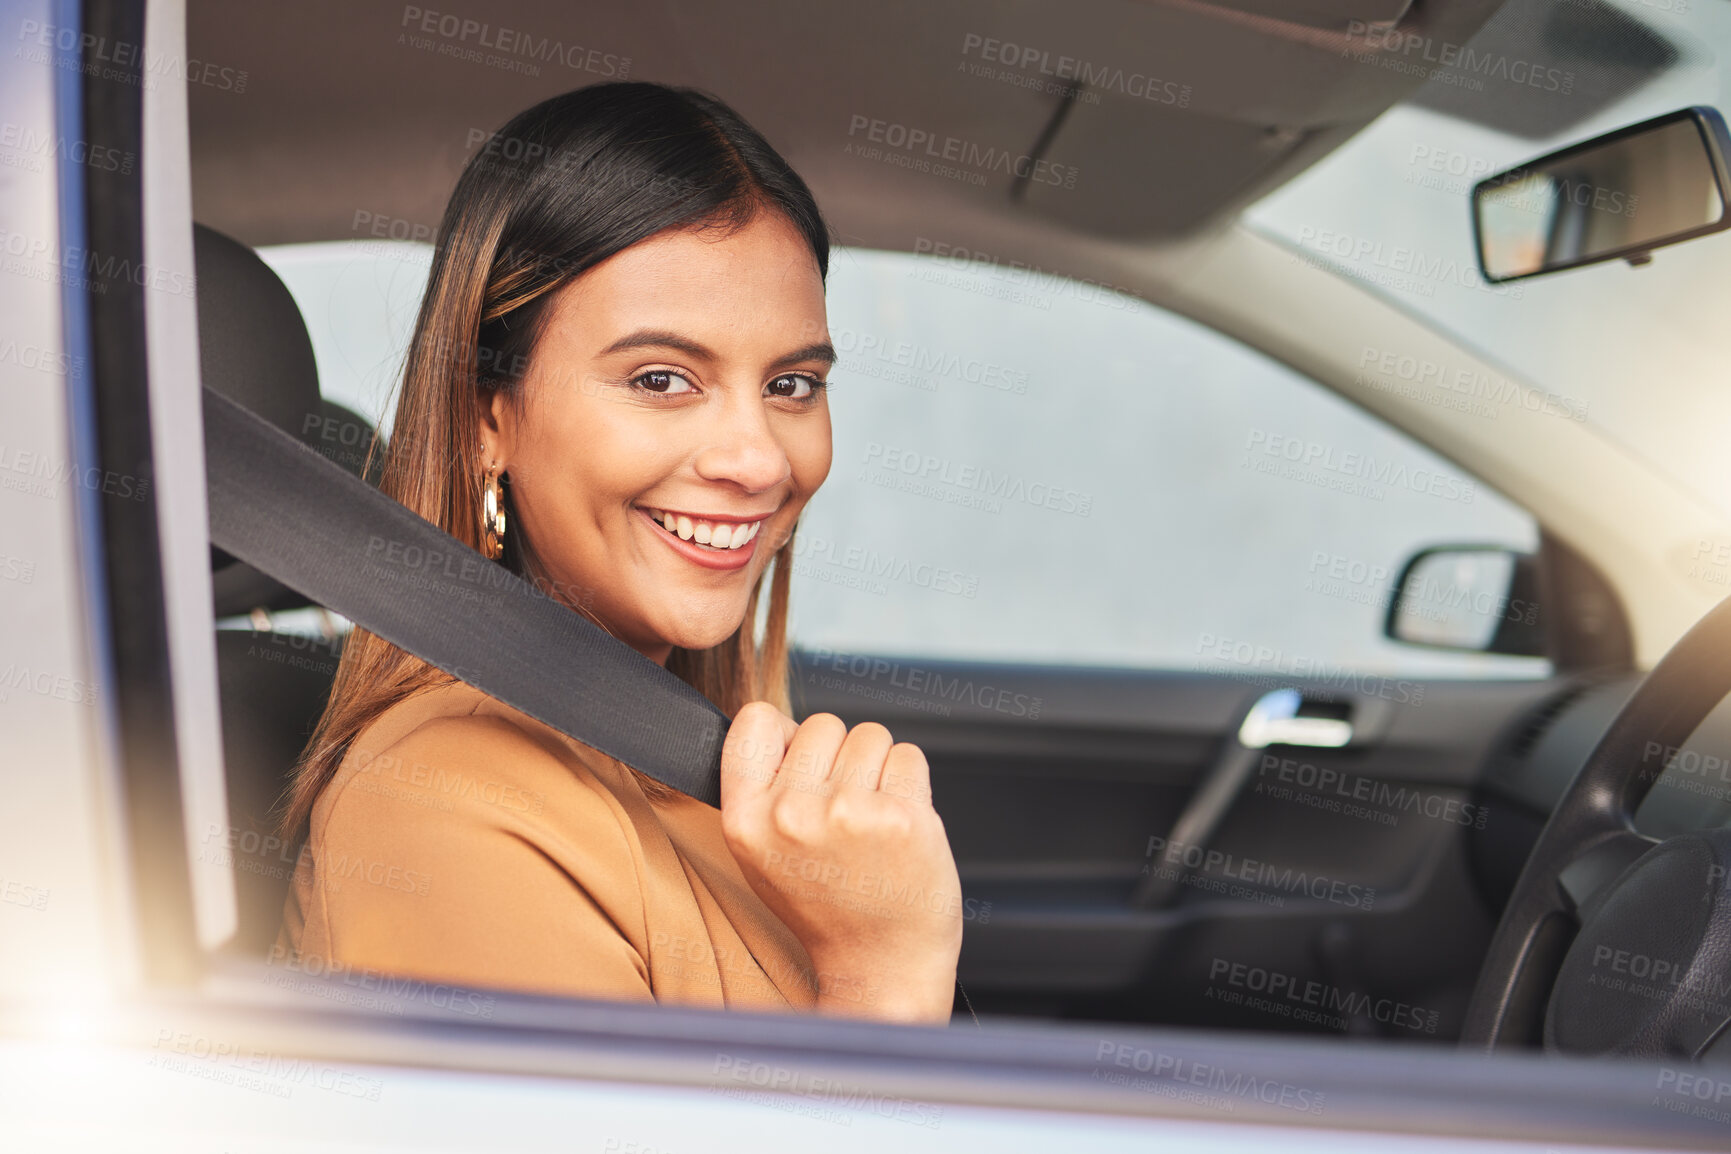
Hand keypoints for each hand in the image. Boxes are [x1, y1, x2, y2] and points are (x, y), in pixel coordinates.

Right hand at [719, 702, 962, 1023]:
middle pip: (822, 723)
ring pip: (870, 735)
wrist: (882, 965)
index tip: (801, 763)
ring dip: (878, 769)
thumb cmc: (828, 908)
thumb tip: (783, 726)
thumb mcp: (764, 855)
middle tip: (844, 812)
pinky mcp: (900, 816)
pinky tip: (898, 826)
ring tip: (871, 823)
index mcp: (746, 821)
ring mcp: (848, 813)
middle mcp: (791, 814)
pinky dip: (910, 784)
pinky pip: (908, 756)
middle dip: (840, 757)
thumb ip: (764, 790)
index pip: (756, 720)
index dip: (786, 734)